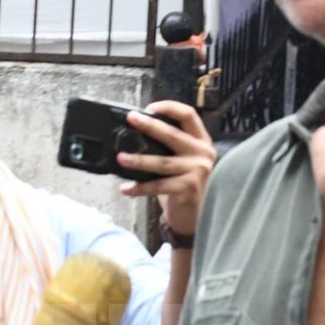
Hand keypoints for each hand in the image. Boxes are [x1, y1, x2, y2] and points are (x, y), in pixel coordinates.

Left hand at [117, 101, 216, 239]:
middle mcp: (203, 153)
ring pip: (162, 162)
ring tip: (121, 158)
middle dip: (149, 125)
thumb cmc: (185, 186)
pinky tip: (126, 189)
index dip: (169, 107)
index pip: (189, 115)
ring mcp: (198, 171)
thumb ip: (168, 148)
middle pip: (173, 135)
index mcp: (201, 142)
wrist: (197, 216)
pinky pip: (158, 186)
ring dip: (139, 160)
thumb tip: (135, 135)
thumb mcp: (182, 162)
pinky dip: (140, 188)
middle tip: (131, 119)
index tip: (149, 107)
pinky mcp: (188, 188)